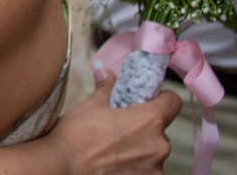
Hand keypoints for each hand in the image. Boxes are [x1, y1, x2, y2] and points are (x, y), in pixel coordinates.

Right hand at [49, 73, 179, 173]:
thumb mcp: (90, 105)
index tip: (147, 101)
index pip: (173, 102)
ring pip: (152, 153)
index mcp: (149, 120)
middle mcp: (159, 146)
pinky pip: (146, 171)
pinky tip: (114, 166)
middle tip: (118, 129)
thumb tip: (105, 71)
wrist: (62, 166)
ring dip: (139, 150)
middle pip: (159, 130)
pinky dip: (134, 168)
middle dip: (142, 129)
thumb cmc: (76, 135)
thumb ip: (106, 88)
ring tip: (112, 151)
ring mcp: (155, 170)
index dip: (161, 99)